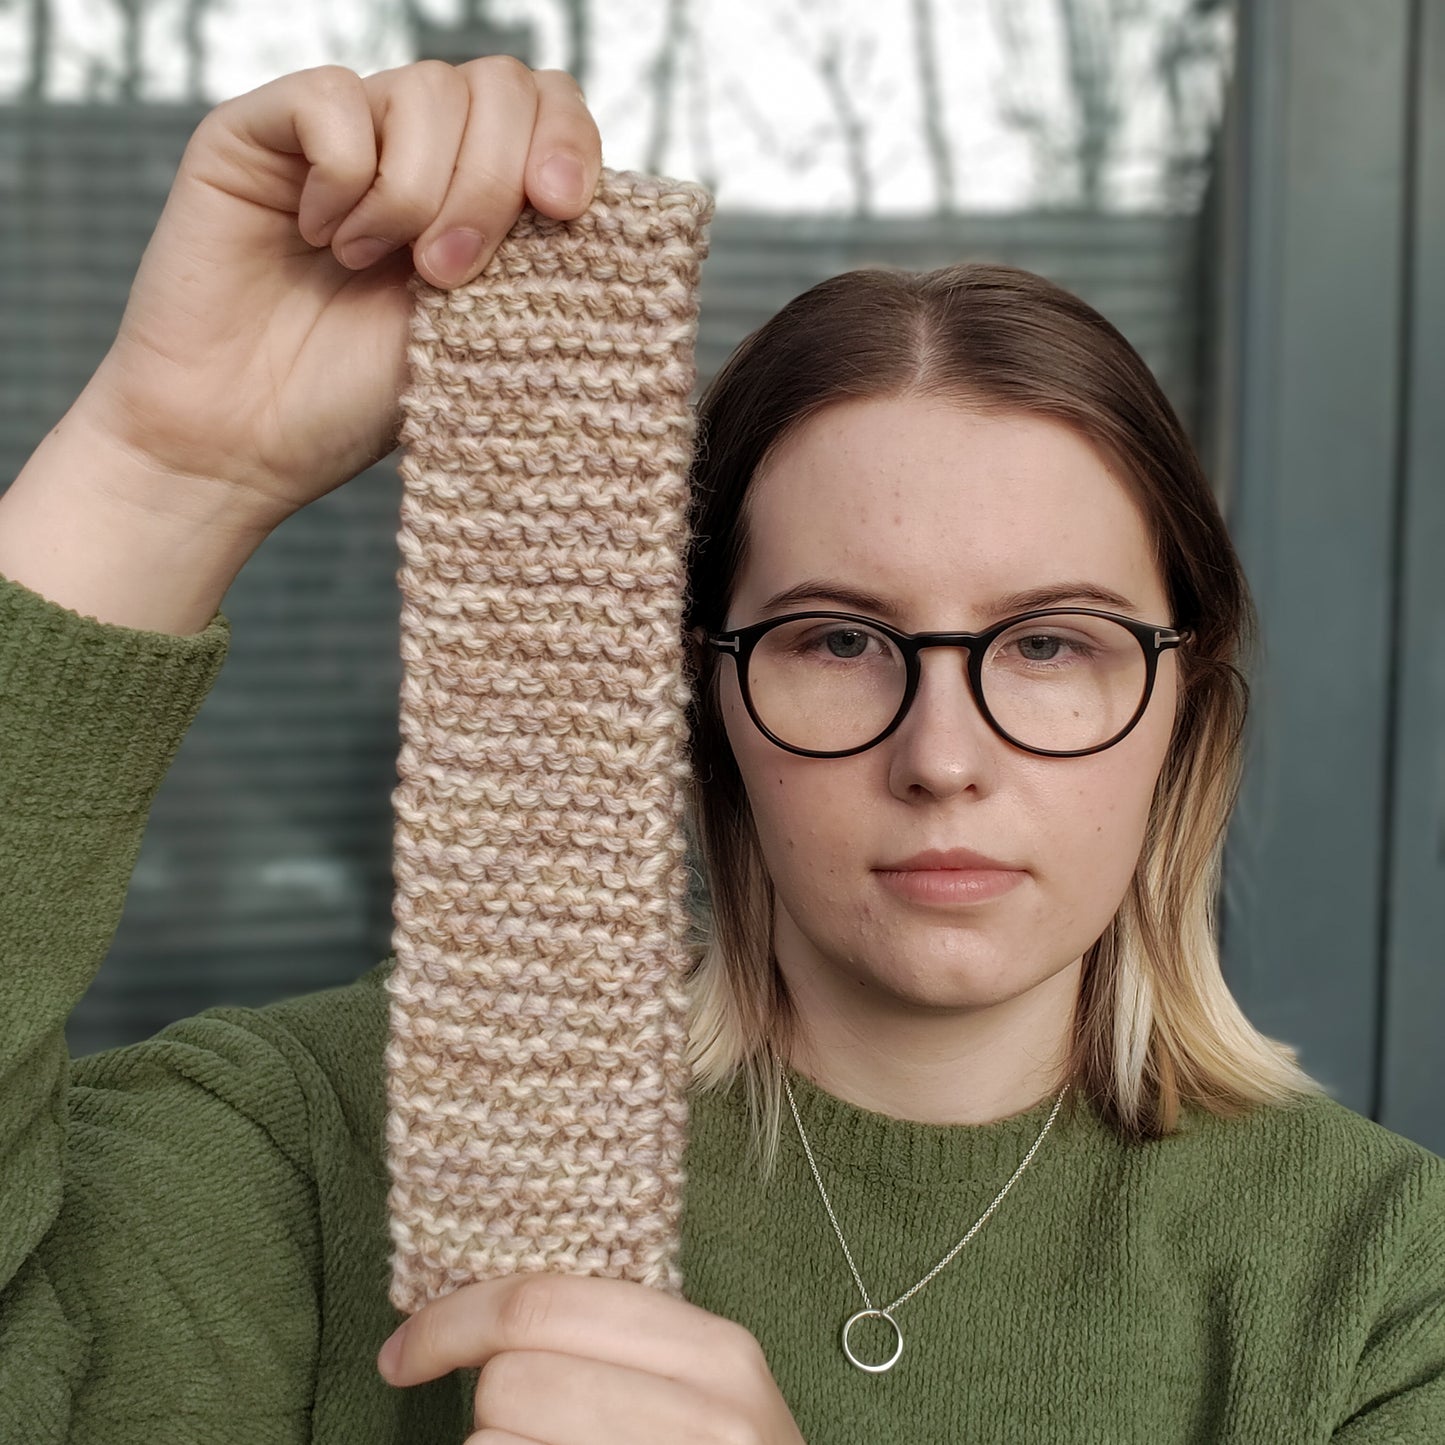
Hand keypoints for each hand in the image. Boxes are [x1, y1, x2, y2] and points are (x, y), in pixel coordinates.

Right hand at [72, 57, 601, 534]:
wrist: (243, 445)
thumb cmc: (357, 405)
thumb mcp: (480, 335)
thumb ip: (532, 260)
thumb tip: (589, 197)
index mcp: (476, 195)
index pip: (547, 103)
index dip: (567, 139)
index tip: (562, 209)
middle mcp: (412, 151)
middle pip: (497, 85)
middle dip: (492, 182)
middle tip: (448, 274)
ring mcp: (340, 136)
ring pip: (425, 88)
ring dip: (416, 192)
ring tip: (368, 264)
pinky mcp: (258, 132)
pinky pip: (334, 98)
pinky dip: (343, 175)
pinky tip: (318, 234)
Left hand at [376, 1274, 807, 1444]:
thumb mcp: (696, 1395)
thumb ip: (618, 1343)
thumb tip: (482, 1317)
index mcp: (716, 1352)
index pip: (547, 1302)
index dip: (454, 1320)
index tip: (403, 1353)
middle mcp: (707, 1416)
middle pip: (511, 1380)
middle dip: (489, 1411)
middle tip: (521, 1437)